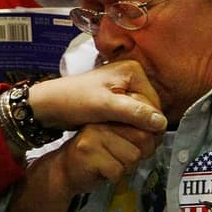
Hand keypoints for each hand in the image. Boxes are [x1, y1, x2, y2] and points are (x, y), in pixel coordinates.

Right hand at [3, 123, 161, 211]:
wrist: (64, 171)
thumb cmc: (96, 156)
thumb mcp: (118, 138)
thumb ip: (137, 132)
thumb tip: (160, 130)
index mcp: (111, 114)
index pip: (146, 123)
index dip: (150, 140)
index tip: (138, 148)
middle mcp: (103, 121)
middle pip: (143, 140)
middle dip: (138, 155)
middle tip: (122, 159)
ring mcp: (94, 136)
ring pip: (132, 157)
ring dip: (125, 168)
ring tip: (109, 164)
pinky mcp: (88, 154)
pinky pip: (117, 171)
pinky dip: (113, 177)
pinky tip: (101, 172)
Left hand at [26, 60, 164, 134]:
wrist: (50, 104)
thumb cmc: (73, 100)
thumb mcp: (104, 106)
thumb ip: (133, 112)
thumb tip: (161, 122)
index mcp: (133, 71)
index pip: (154, 102)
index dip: (148, 122)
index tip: (142, 140)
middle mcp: (132, 76)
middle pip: (148, 108)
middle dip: (140, 125)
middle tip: (130, 141)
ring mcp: (124, 87)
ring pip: (140, 114)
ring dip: (133, 127)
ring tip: (122, 138)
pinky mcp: (117, 98)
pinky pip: (130, 115)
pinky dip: (125, 126)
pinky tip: (116, 134)